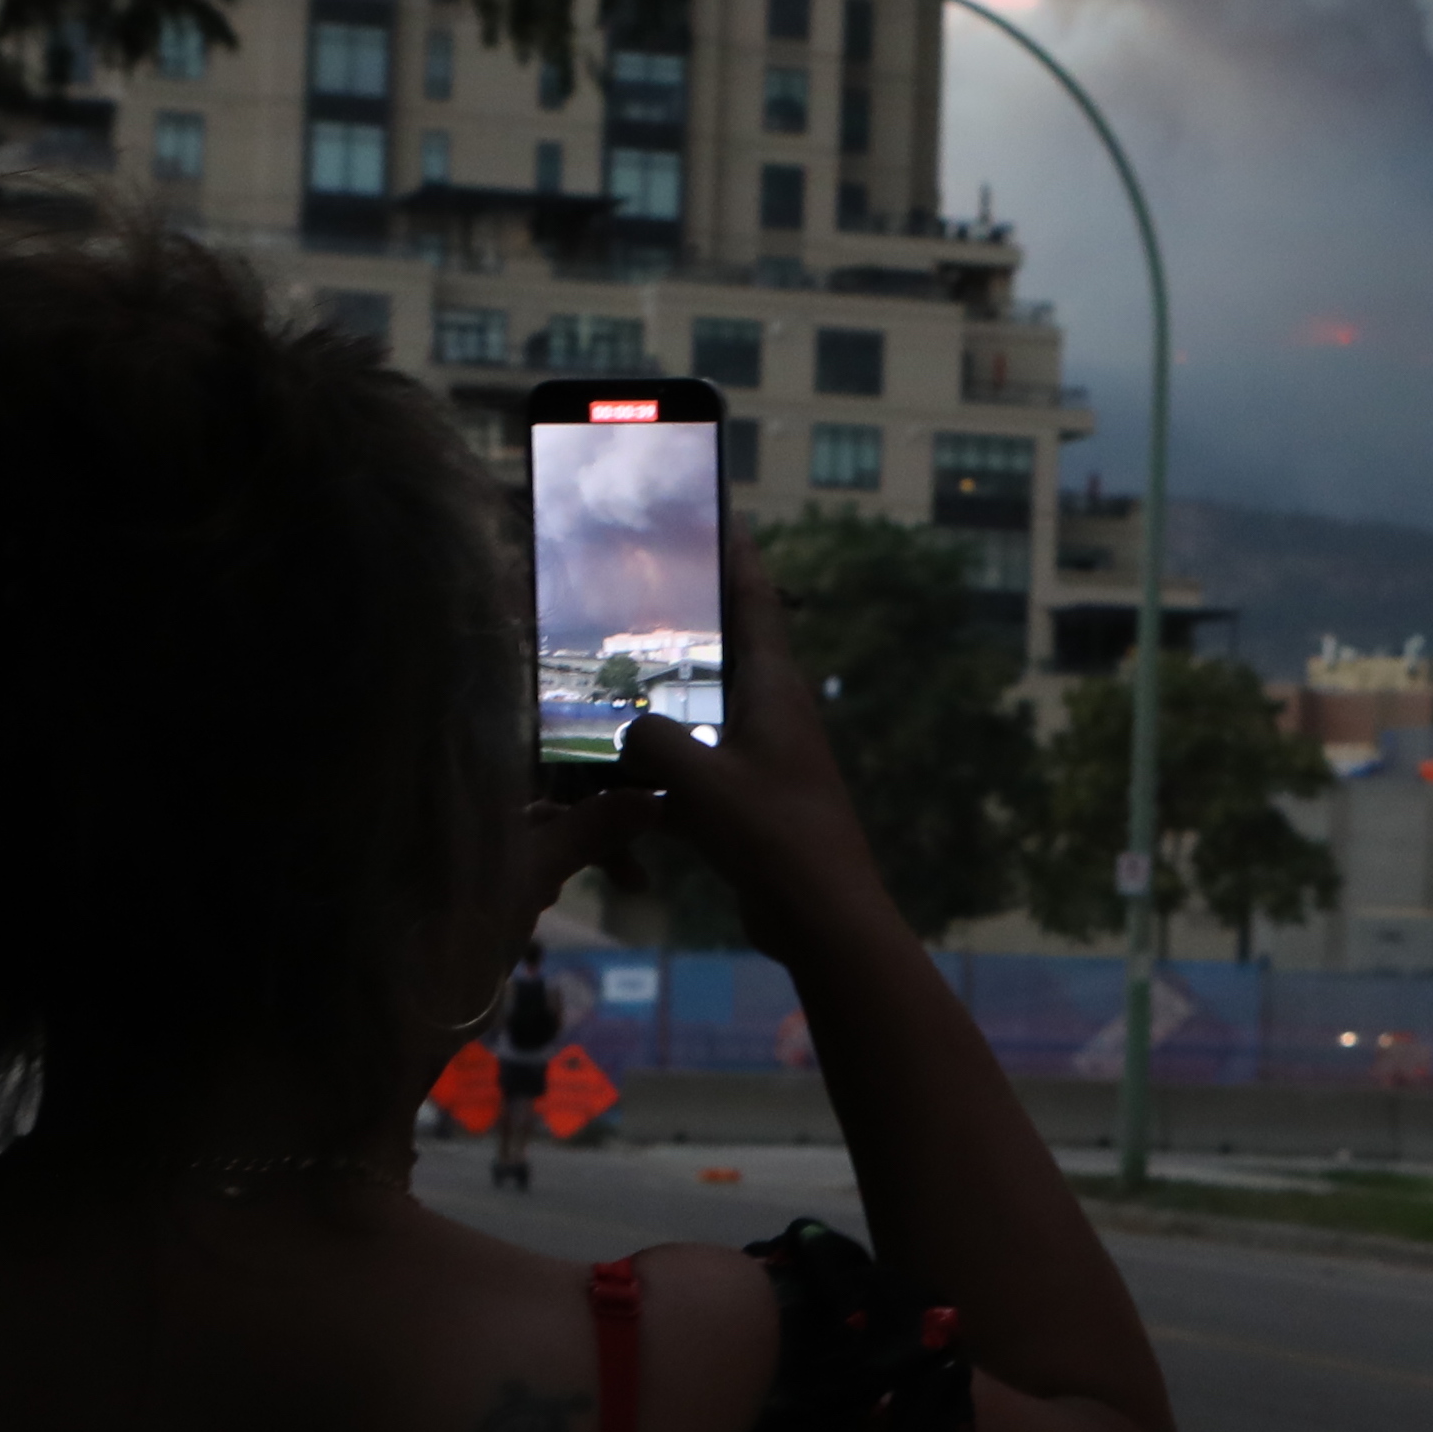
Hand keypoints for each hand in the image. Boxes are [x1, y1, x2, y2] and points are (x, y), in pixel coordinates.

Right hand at [589, 522, 898, 955]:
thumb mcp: (695, 779)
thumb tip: (628, 731)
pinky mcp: (748, 808)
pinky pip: (692, 776)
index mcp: (773, 690)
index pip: (754, 601)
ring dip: (660, 707)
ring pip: (700, 717)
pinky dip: (657, 778)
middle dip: (686, 624)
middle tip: (642, 591)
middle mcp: (772, 716)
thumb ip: (648, 740)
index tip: (721, 511)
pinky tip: (612, 787)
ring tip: (609, 683)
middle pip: (723, 652)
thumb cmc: (772, 838)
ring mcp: (762, 762)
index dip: (735, 555)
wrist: (823, 920)